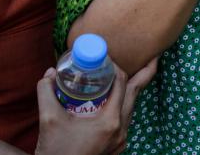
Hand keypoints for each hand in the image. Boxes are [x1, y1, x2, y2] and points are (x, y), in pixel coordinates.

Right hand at [34, 57, 157, 154]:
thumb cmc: (55, 151)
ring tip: (134, 73)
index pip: (121, 83)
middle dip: (145, 72)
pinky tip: (115, 98)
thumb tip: (50, 72)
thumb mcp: (48, 119)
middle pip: (136, 93)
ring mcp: (121, 140)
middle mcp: (120, 129)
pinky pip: (126, 119)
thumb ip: (46, 91)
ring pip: (132, 106)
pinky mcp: (117, 146)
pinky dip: (123, 104)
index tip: (104, 57)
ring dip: (131, 89)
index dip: (115, 66)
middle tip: (152, 55)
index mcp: (109, 121)